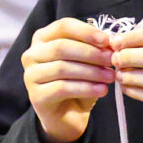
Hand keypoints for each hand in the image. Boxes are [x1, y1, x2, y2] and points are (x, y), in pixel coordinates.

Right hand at [20, 17, 115, 142]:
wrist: (66, 117)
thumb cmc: (76, 84)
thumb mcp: (85, 63)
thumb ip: (93, 51)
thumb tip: (110, 42)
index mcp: (42, 39)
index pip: (63, 26)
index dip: (86, 31)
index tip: (107, 40)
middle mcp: (32, 54)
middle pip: (61, 46)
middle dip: (90, 53)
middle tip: (112, 61)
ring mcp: (30, 75)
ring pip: (62, 67)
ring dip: (91, 72)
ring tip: (110, 77)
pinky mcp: (36, 95)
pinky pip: (62, 88)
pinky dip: (86, 88)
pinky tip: (102, 90)